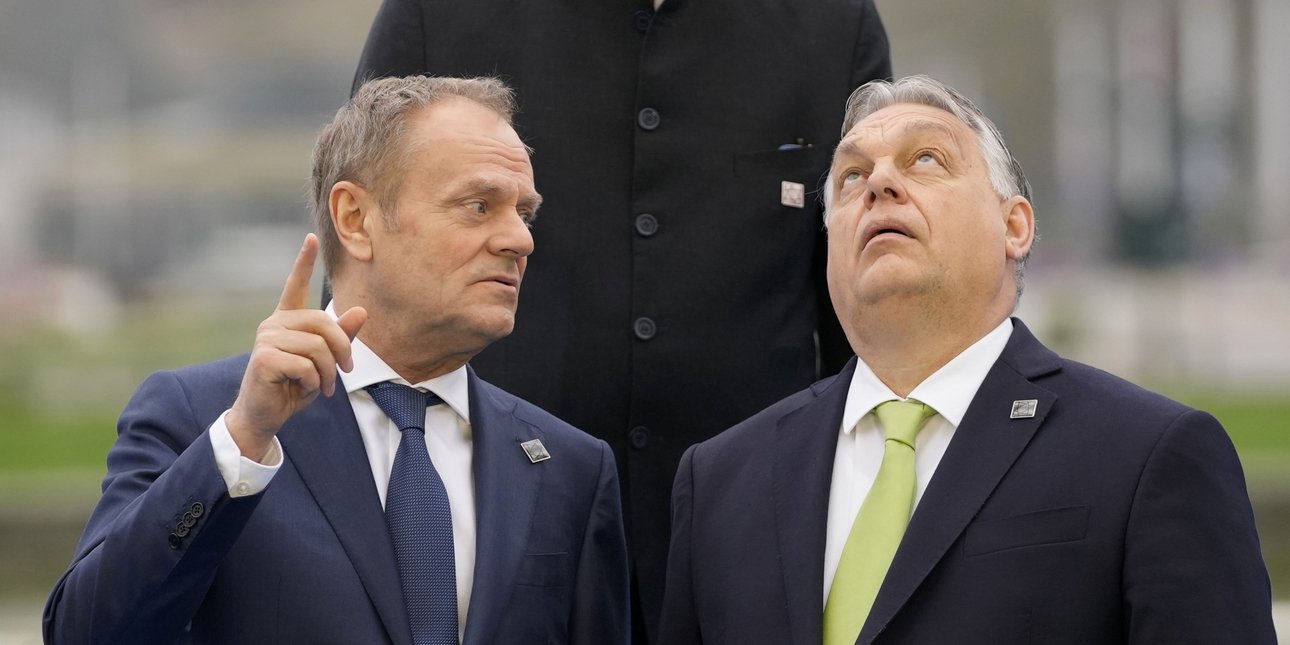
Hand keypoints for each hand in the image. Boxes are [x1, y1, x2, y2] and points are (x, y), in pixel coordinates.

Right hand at [226, 234, 366, 460]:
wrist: (265, 415)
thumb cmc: (293, 387)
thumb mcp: (324, 361)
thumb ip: (340, 336)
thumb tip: (361, 311)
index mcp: (287, 320)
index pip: (295, 285)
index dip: (303, 262)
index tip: (311, 238)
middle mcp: (274, 324)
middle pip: (323, 322)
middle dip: (342, 349)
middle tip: (345, 372)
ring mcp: (266, 338)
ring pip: (317, 346)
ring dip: (328, 372)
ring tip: (322, 385)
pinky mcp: (264, 357)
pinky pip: (306, 365)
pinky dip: (314, 381)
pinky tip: (304, 388)